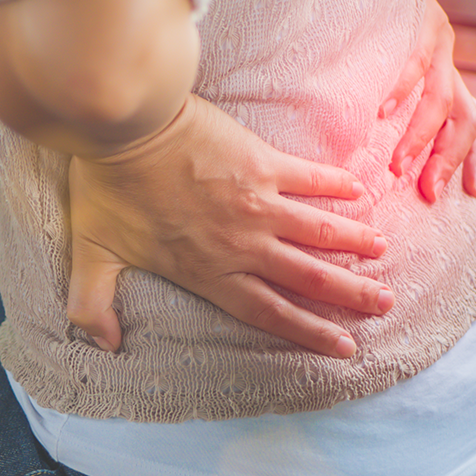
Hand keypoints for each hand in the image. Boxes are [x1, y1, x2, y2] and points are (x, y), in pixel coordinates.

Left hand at [66, 94, 392, 356]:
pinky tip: (357, 189)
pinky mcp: (261, 162)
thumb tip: (102, 346)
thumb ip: (93, 305)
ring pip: (318, 230)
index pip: (268, 311)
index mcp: (208, 270)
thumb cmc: (106, 188)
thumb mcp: (92, 254)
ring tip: (382, 250)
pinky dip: (334, 185)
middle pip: (307, 276)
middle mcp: (241, 243)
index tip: (343, 347)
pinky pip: (309, 178)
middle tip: (383, 303)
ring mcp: (256, 202)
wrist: (125, 129)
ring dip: (353, 241)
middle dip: (349, 294)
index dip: (308, 332)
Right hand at [381, 0, 475, 201]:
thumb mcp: (401, 53)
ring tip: (400, 165)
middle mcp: (450, 60)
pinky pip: (412, 62)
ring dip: (421, 138)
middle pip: (467, 118)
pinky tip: (382, 113)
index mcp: (450, 70)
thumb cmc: (385, 12)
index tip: (473, 193)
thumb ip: (405, 86)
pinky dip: (399, 89)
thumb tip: (379, 129)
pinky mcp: (421, 22)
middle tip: (427, 191)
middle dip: (449, 159)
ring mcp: (438, 40)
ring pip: (440, 99)